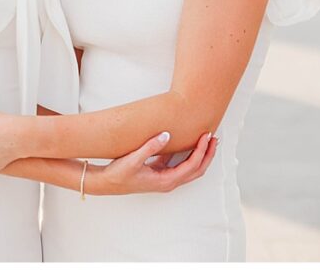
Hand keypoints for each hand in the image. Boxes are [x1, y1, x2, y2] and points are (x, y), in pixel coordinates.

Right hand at [93, 131, 217, 195]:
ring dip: (200, 155)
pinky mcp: (159, 174)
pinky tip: (187, 144)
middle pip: (197, 170)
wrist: (106, 183)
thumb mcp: (133, 159)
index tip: (206, 136)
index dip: (201, 151)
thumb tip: (167, 135)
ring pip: (190, 169)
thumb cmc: (118, 174)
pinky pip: (179, 165)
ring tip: (206, 140)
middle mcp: (169, 182)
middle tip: (214, 138)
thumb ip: (150, 147)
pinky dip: (187, 155)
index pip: (192, 166)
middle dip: (207, 154)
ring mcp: (164, 179)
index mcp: (166, 181)